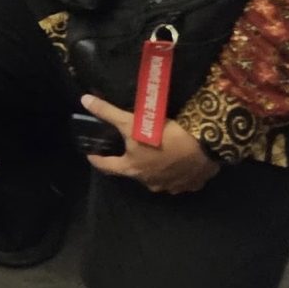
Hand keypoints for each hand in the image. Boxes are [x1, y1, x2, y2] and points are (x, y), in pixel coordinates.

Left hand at [80, 95, 220, 193]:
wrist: (204, 146)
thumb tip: (84, 100)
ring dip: (154, 169)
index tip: (91, 154)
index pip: (106, 167)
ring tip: (154, 155)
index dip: (97, 160)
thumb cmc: (162, 136)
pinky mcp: (190, 185)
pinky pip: (179, 180)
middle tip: (128, 149)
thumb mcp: (131, 122)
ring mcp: (171, 186)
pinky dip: (176, 173)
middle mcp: (149, 182)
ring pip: (157, 179)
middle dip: (129, 162)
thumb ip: (107, 112)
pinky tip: (179, 162)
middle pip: (133, 172)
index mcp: (132, 169)